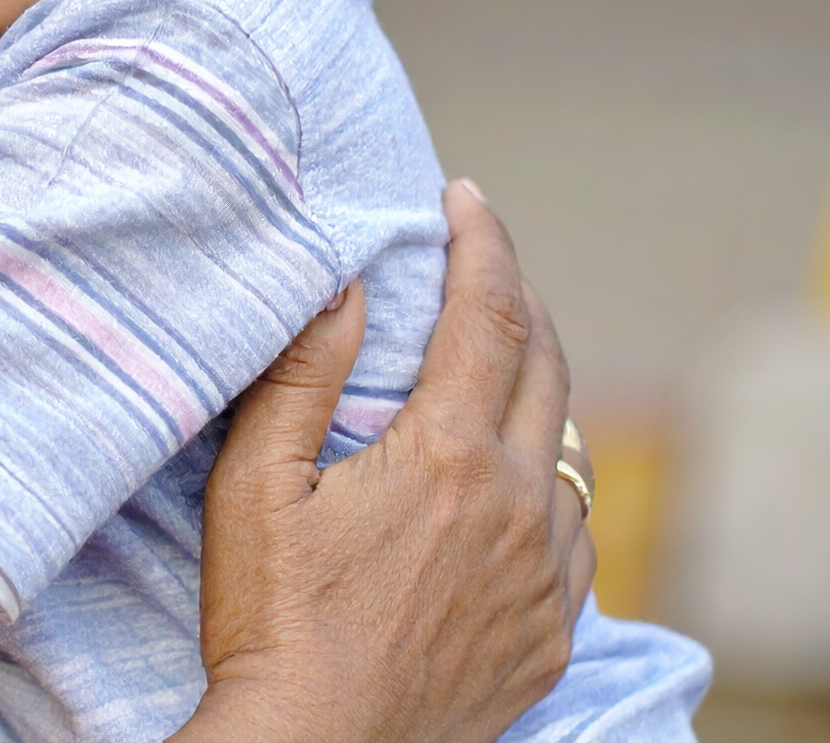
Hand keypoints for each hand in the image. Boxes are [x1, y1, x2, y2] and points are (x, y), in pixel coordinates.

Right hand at [175, 181, 589, 742]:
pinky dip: (549, 484)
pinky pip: (574, 533)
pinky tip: (513, 482)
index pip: (487, 314)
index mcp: (447, 455)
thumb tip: (347, 283)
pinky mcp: (553, 632)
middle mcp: (516, 504)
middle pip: (547, 365)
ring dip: (540, 391)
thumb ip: (302, 376)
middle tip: (483, 263)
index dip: (482, 241)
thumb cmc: (271, 619)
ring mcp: (546, 574)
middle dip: (519, 298)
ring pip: (571, 451)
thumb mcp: (255, 485)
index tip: (466, 197)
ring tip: (501, 366)